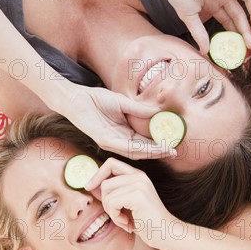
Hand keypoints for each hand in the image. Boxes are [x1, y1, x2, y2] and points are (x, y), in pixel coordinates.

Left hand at [51, 83, 175, 159]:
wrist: (76, 97)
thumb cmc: (96, 99)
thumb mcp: (123, 103)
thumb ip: (139, 109)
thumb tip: (158, 112)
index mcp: (123, 132)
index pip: (144, 141)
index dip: (158, 143)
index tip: (172, 142)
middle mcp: (119, 140)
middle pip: (142, 150)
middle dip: (158, 151)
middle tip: (174, 152)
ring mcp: (112, 142)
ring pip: (135, 151)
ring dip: (152, 152)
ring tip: (166, 151)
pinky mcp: (104, 140)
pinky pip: (124, 147)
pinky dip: (139, 148)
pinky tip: (150, 147)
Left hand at [85, 157, 174, 247]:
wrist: (166, 234)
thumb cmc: (146, 222)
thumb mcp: (127, 204)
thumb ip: (113, 192)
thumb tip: (90, 185)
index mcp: (138, 175)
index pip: (111, 163)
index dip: (97, 174)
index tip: (90, 187)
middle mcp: (139, 176)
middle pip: (105, 182)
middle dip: (105, 202)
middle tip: (118, 215)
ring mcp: (139, 184)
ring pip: (106, 194)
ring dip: (111, 212)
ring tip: (124, 220)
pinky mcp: (138, 196)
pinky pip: (111, 203)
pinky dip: (116, 217)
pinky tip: (128, 223)